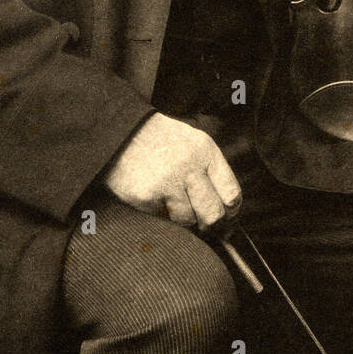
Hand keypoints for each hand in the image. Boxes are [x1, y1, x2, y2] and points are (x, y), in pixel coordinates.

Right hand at [101, 112, 241, 232]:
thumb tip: (228, 209)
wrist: (120, 130)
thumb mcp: (193, 143)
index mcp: (205, 150)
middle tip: (201, 220)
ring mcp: (167, 182)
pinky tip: (153, 194)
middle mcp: (189, 166)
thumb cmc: (161, 140)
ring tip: (169, 197)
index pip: (231, 194)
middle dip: (209, 222)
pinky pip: (163, 218)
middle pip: (213, 214)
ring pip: (188, 221)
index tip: (223, 213)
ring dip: (181, 216)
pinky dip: (160, 212)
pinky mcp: (146, 196)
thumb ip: (211, 171)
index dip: (229, 210)